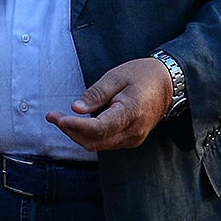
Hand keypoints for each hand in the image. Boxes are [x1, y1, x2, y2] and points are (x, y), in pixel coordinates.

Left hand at [47, 57, 172, 151]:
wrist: (168, 84)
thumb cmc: (143, 76)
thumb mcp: (117, 76)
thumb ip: (96, 94)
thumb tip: (76, 109)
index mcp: (132, 112)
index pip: (99, 128)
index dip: (76, 126)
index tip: (58, 118)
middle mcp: (134, 131)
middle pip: (95, 141)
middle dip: (71, 131)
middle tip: (52, 116)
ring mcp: (134, 138)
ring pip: (99, 145)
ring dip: (77, 134)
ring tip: (59, 117)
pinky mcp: (131, 139)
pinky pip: (105, 142)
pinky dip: (89, 134)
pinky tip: (78, 122)